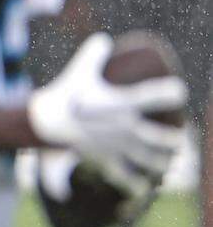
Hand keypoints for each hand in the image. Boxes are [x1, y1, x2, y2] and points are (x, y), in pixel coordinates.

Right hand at [28, 33, 186, 175]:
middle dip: (174, 139)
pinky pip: (124, 176)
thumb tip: (104, 38)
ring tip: (169, 161)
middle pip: (161, 138)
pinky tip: (143, 188)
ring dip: (162, 162)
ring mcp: (116, 145)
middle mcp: (124, 127)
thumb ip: (93, 52)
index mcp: (122, 103)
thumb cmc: (65, 92)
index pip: (154, 97)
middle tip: (178, 137)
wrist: (46, 120)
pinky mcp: (105, 158)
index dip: (171, 93)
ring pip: (149, 159)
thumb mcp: (79, 70)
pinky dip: (135, 185)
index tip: (179, 91)